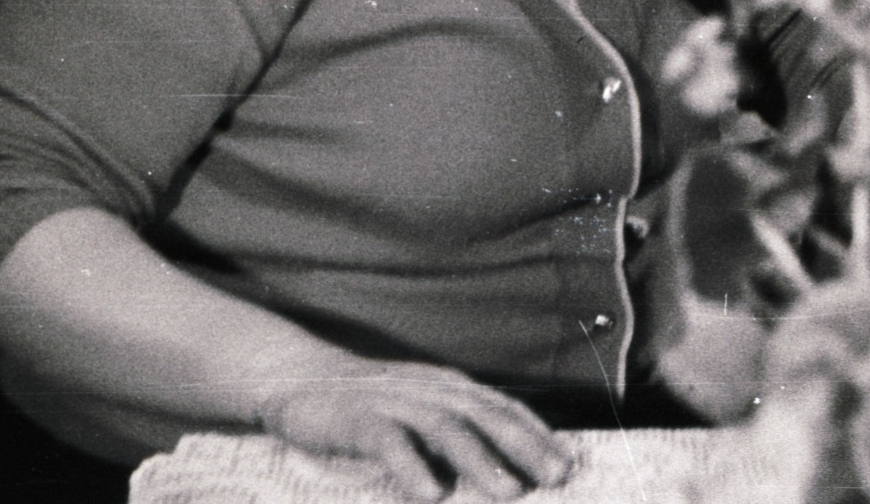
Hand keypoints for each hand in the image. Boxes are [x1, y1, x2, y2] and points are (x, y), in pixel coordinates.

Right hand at [254, 353, 573, 500]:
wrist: (299, 377)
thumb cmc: (370, 405)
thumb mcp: (420, 413)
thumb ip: (457, 436)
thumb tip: (504, 474)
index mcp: (451, 388)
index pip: (505, 409)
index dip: (539, 435)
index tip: (569, 463)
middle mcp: (431, 390)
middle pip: (486, 416)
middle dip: (526, 447)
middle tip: (557, 477)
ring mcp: (396, 402)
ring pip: (447, 429)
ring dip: (481, 461)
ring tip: (509, 492)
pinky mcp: (359, 420)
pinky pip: (389, 442)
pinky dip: (412, 466)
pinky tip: (431, 493)